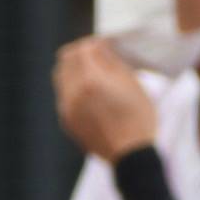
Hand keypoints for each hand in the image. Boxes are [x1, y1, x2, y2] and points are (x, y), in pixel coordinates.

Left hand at [52, 37, 157, 162]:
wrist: (130, 156)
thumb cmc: (138, 118)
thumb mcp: (133, 84)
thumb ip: (112, 62)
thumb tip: (100, 48)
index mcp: (91, 80)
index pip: (82, 49)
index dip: (93, 44)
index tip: (104, 45)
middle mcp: (73, 92)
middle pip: (65, 60)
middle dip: (79, 54)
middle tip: (95, 56)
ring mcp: (67, 108)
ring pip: (60, 77)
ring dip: (73, 70)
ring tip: (91, 75)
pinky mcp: (67, 121)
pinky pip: (63, 96)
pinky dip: (73, 88)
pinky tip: (90, 95)